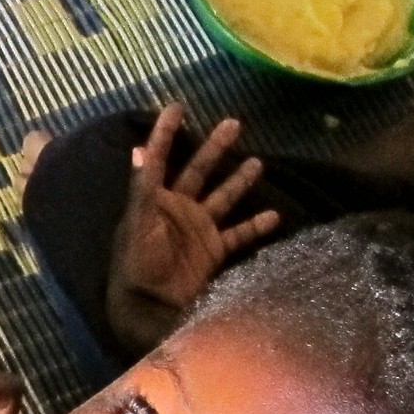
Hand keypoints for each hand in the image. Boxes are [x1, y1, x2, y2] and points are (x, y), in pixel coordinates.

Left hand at [109, 104, 278, 352]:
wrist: (150, 306)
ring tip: (258, 163)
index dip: (166, 134)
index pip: (161, 159)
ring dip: (239, 181)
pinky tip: (274, 216)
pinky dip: (255, 226)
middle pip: (199, 170)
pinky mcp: (212, 251)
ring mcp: (197, 230)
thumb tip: (138, 149)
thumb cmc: (139, 262)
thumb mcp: (140, 221)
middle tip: (234, 122)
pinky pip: (238, 234)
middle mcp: (177, 210)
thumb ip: (144, 187)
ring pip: (223, 197)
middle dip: (215, 147)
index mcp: (155, 200)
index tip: (176, 107)